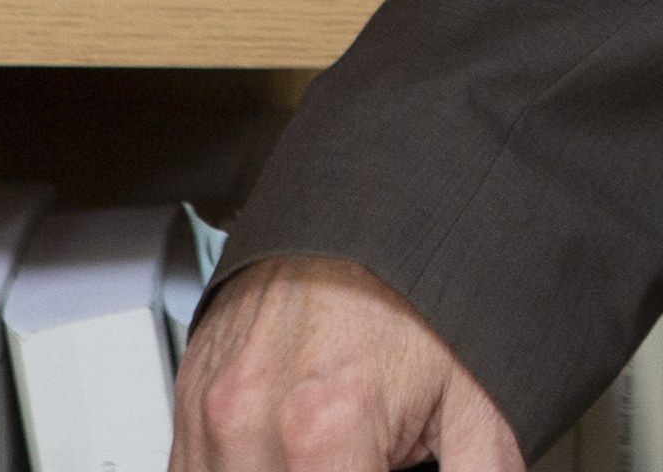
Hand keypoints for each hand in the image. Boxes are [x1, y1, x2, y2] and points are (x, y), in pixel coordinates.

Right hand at [175, 255, 525, 471]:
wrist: (354, 215)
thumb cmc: (412, 293)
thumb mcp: (473, 391)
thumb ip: (479, 469)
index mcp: (326, 429)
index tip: (392, 470)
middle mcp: (251, 424)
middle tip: (370, 451)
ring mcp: (209, 419)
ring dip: (291, 471)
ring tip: (336, 446)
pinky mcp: (184, 411)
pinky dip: (244, 470)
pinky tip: (290, 449)